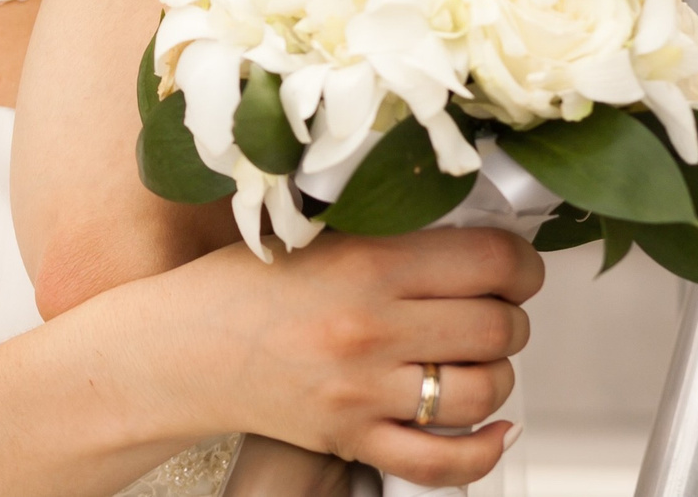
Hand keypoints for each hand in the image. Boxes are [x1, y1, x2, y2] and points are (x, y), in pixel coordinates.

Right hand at [138, 228, 539, 486]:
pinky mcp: (353, 438)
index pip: (490, 261)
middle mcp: (370, 327)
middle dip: (508, 318)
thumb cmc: (238, 288)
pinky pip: (444, 461)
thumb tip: (471, 237)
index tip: (513, 267)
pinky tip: (491, 427)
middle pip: (498, 327)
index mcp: (364, 262)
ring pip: (484, 390)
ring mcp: (364, 390)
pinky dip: (482, 450)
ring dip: (495, 375)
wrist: (177, 348)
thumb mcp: (314, 236)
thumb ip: (389, 235)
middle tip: (489, 309)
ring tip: (472, 359)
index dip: (520, 265)